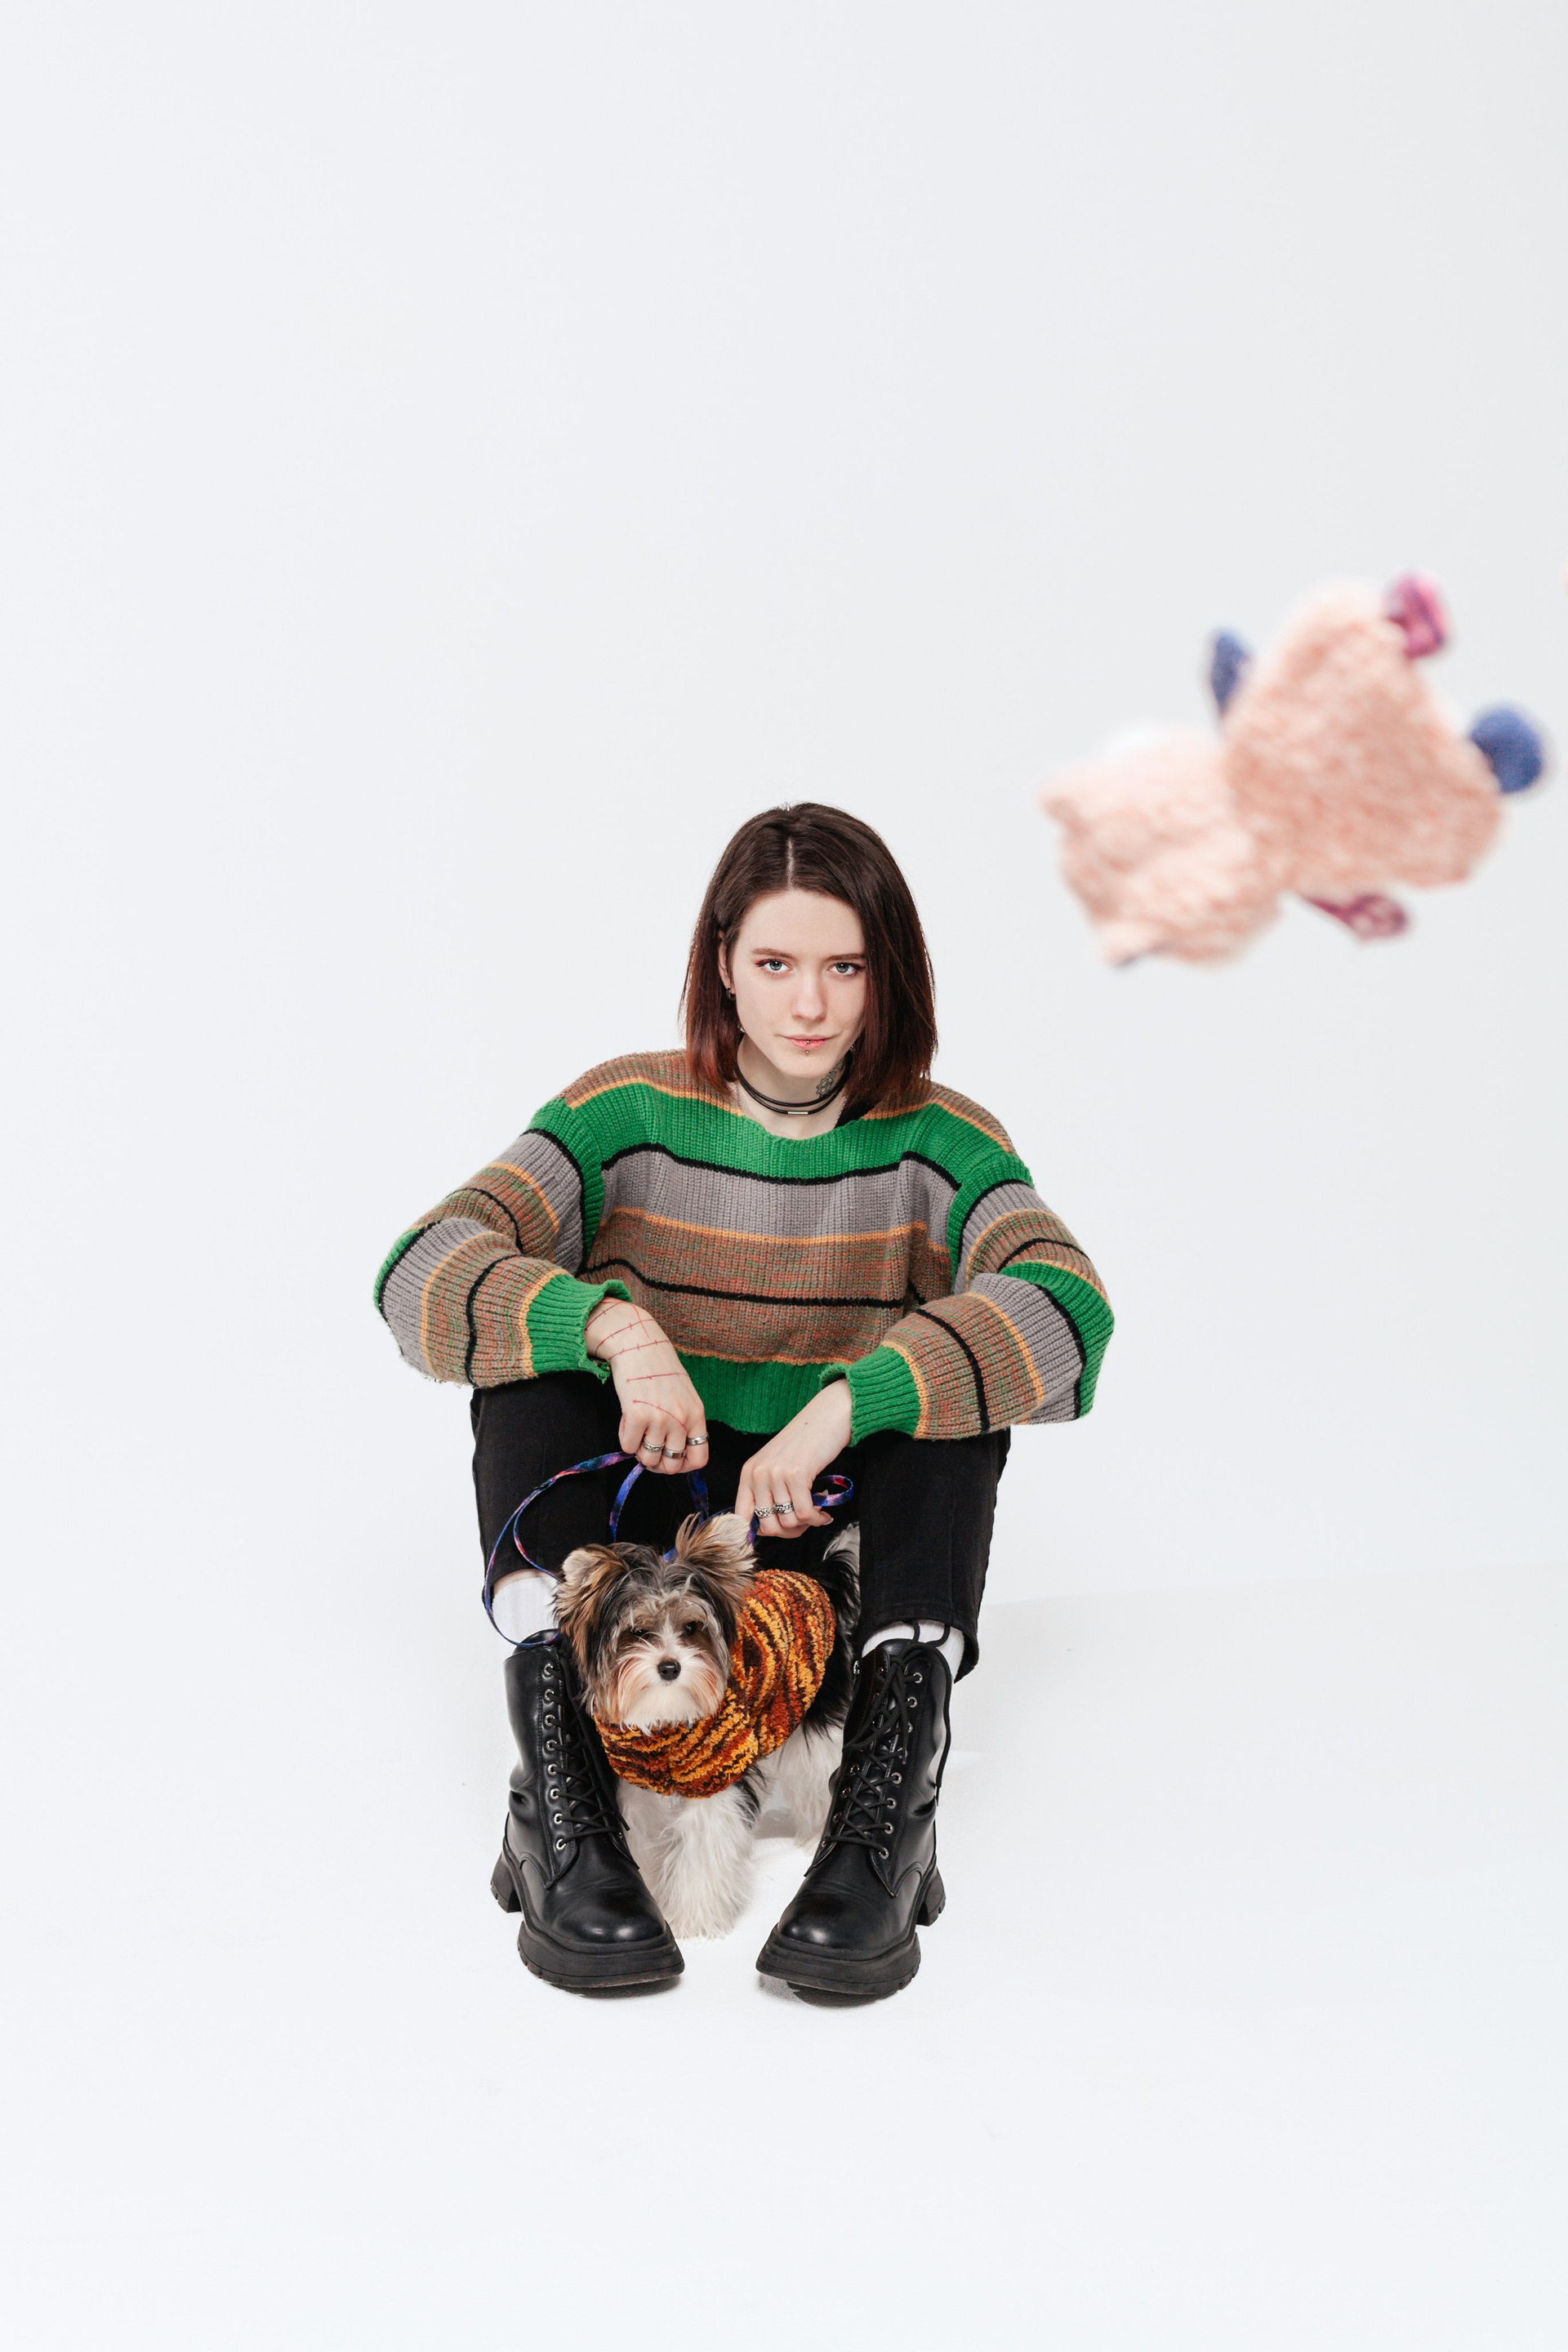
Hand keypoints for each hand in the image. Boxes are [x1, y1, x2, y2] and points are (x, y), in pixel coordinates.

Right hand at [585, 1298, 710, 1474]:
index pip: (699, 1458)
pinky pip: (628, 1446)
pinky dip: (625, 1438)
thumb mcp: (684, 1395)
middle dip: (657, 1463)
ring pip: (648, 1459)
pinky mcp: (636, 1416)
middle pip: (671, 1465)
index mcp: (697, 1415)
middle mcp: (681, 1420)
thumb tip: (672, 1455)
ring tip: (637, 1431)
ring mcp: (659, 1419)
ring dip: (639, 1450)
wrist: (639, 1345)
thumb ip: (683, 1422)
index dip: (683, 1466)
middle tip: (648, 1449)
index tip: (670, 1460)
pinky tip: (626, 1420)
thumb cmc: (660, 1369)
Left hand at [734, 1381, 852, 1539]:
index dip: (757, 1533)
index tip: (779, 1533)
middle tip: (803, 1524)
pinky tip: (824, 1513)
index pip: (740, 1517)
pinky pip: (805, 1515)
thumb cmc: (805, 1442)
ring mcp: (776, 1475)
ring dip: (806, 1525)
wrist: (827, 1416)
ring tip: (816, 1514)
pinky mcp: (797, 1476)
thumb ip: (767, 1491)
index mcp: (748, 1472)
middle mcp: (758, 1474)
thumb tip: (767, 1529)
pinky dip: (817, 1519)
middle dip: (789, 1533)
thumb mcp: (776, 1464)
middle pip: (767, 1527)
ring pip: (788, 1523)